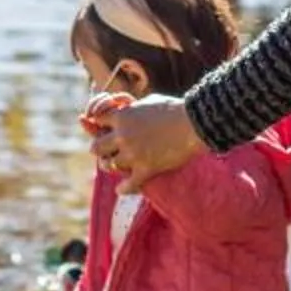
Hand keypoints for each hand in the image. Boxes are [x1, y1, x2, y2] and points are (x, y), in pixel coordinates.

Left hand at [89, 96, 204, 191]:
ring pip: (108, 165)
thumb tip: (126, 109)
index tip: (105, 128)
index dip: (101, 124)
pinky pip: (128, 184)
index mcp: (122, 117)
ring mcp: (133, 154)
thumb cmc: (174, 108)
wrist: (194, 123)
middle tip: (107, 151)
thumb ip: (133, 108)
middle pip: (96, 147)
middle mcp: (123, 136)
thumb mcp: (149, 101)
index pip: (97, 121)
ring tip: (116, 166)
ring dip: (111, 165)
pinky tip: (121, 189)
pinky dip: (123, 188)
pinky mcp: (146, 169)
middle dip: (101, 148)